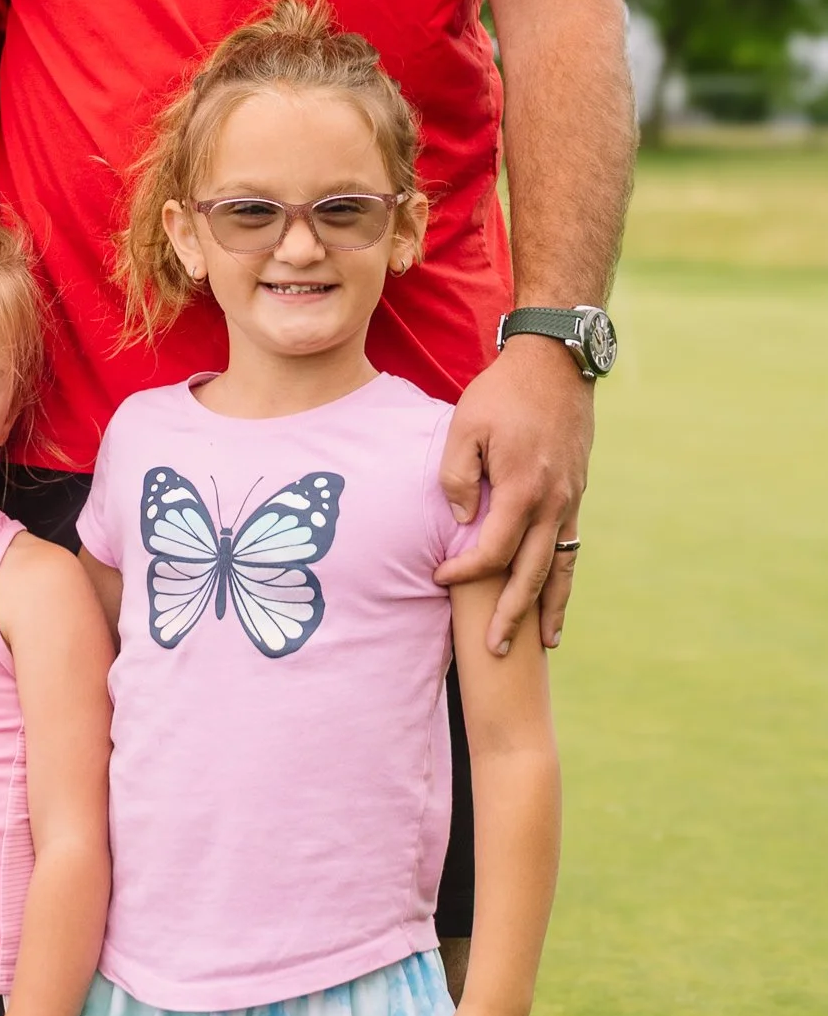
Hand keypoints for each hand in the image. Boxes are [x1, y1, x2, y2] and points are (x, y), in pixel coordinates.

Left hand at [436, 335, 591, 653]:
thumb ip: (456, 477)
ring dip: (550, 607)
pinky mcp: (576, 494)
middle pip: (532, 574)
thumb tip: (461, 521)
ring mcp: (570, 501)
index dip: (465, 571)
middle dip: (513, 616)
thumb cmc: (502, 392)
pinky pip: (571, 547)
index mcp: (522, 489)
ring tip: (543, 644)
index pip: (492, 551)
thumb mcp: (465, 425)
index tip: (439, 578)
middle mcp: (552, 504)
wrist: (556, 364)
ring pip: (561, 568)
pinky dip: (565, 577)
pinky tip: (559, 596)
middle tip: (495, 651)